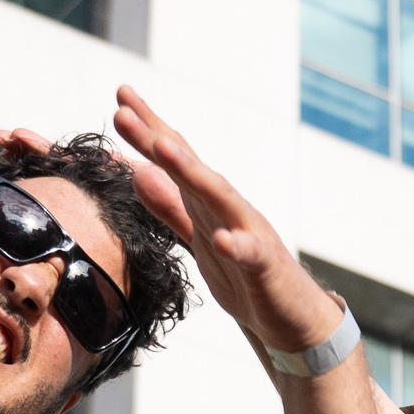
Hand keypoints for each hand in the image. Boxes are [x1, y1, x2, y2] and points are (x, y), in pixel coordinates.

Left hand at [107, 86, 345, 357]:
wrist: (292, 316)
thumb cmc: (243, 277)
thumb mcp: (198, 238)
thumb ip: (171, 208)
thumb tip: (138, 174)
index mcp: (209, 203)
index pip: (176, 160)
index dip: (148, 129)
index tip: (121, 96)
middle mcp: (229, 208)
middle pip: (191, 168)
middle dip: (157, 139)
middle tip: (124, 111)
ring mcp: (250, 234)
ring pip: (219, 198)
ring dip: (192, 173)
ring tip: (163, 149)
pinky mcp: (266, 268)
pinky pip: (251, 254)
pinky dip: (236, 245)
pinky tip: (221, 240)